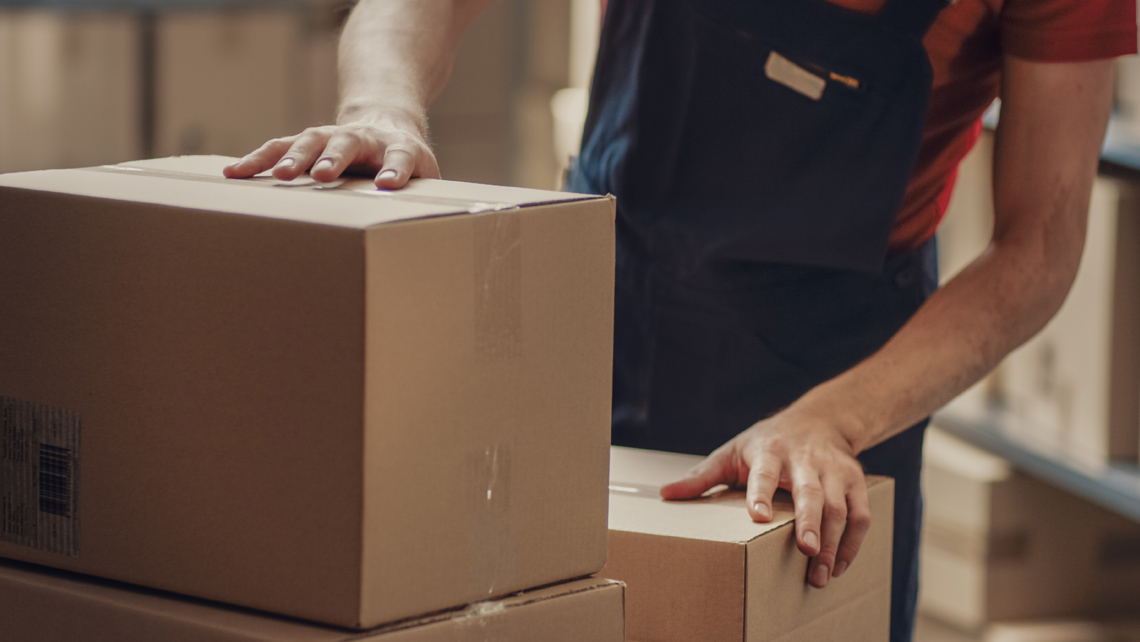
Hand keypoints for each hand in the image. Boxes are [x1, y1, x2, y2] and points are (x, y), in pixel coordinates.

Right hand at [222, 117, 439, 188]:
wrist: (387, 123)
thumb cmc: (407, 166)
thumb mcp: (426, 181)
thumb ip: (429, 204)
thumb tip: (441, 251)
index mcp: (399, 149)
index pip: (400, 157)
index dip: (395, 170)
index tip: (389, 185)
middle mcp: (363, 139)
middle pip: (349, 144)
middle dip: (334, 158)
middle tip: (324, 175)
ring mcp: (331, 137)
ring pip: (310, 141)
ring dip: (294, 158)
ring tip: (278, 176)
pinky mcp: (305, 142)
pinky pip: (278, 148)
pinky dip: (257, 160)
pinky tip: (234, 173)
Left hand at [660, 409, 869, 588]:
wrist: (820, 419)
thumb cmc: (767, 442)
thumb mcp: (732, 451)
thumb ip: (703, 475)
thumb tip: (666, 494)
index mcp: (769, 451)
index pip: (765, 472)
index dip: (761, 492)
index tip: (758, 516)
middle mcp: (805, 459)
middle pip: (810, 491)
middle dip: (809, 523)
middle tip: (807, 551)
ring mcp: (834, 470)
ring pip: (839, 506)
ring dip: (833, 542)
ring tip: (821, 574)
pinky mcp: (855, 481)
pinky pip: (861, 514)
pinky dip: (854, 543)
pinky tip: (840, 566)